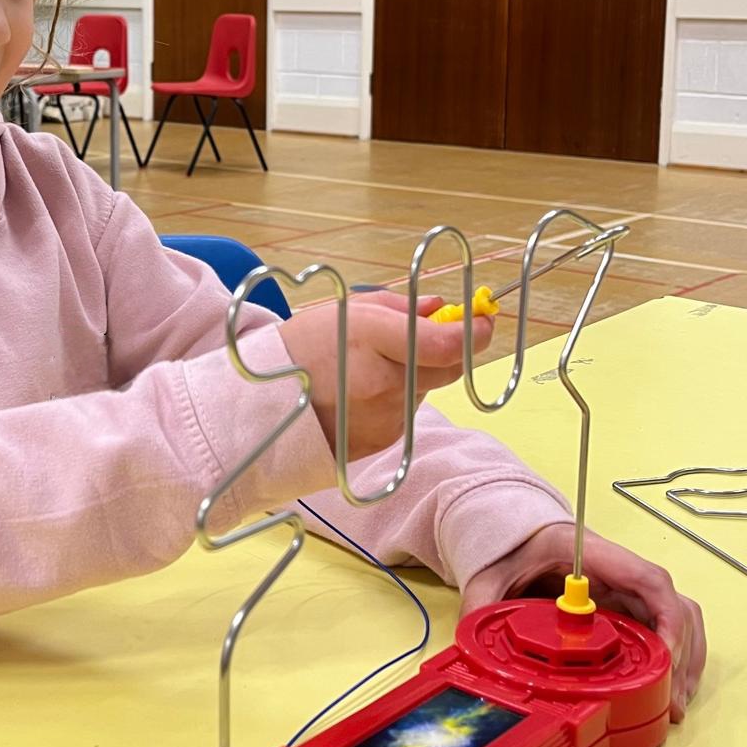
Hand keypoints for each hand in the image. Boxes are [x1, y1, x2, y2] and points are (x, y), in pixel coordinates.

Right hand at [279, 292, 494, 460]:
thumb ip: (399, 307)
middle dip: (445, 350)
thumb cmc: (301, 349)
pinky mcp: (384, 440)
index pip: (446, 343)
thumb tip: (442, 307)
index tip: (484, 320)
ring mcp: (385, 415)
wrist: (262, 406)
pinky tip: (364, 392)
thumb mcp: (345, 311)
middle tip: (429, 336)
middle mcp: (383, 381)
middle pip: (446, 367)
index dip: (475, 332)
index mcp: (371, 338)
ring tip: (372, 367)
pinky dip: (398, 398)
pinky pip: (408, 411)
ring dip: (416, 374)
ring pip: (427, 389)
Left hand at [459, 522, 705, 720]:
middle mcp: (619, 570)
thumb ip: (482, 606)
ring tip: (674, 702)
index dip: (665, 617)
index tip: (665, 655)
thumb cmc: (510, 546)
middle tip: (671, 697)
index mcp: (591, 555)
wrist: (513, 532)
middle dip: (678, 653)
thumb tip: (471, 648)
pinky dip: (673, 656)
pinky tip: (667, 686)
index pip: (646, 578)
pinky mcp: (625, 604)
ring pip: (676, 617)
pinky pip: (663, 626)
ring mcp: (625, 588)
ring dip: (682, 658)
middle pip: (671, 605)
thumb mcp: (490, 574)